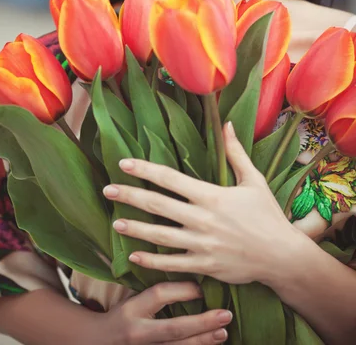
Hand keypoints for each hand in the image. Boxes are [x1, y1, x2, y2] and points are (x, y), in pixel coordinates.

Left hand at [104, 123, 298, 285]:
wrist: (282, 257)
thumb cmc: (268, 216)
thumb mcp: (254, 180)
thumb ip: (236, 152)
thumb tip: (227, 124)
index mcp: (211, 195)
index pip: (170, 178)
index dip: (145, 169)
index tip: (124, 164)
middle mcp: (202, 219)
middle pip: (158, 205)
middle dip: (130, 196)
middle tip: (107, 190)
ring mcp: (201, 244)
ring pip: (160, 236)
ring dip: (135, 229)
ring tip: (115, 223)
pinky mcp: (204, 266)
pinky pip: (172, 264)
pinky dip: (152, 261)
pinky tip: (134, 256)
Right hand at [106, 281, 231, 343]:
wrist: (97, 343)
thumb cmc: (119, 316)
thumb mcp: (131, 300)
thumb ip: (153, 293)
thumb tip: (185, 269)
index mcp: (132, 309)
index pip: (159, 294)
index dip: (182, 289)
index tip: (202, 286)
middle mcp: (138, 332)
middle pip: (174, 328)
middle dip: (202, 323)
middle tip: (225, 315)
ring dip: (203, 341)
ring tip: (223, 332)